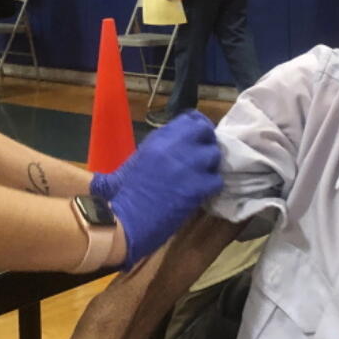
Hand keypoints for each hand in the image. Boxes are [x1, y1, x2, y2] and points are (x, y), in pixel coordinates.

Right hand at [90, 111, 221, 267]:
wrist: (127, 219)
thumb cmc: (122, 194)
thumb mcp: (135, 161)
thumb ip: (154, 148)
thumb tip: (165, 147)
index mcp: (159, 139)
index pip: (189, 118)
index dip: (197, 125)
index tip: (197, 134)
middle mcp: (176, 146)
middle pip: (205, 131)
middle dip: (207, 141)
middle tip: (202, 154)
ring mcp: (189, 165)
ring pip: (214, 154)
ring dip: (210, 164)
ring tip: (202, 174)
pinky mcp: (198, 187)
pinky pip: (216, 179)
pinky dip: (212, 186)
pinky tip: (203, 192)